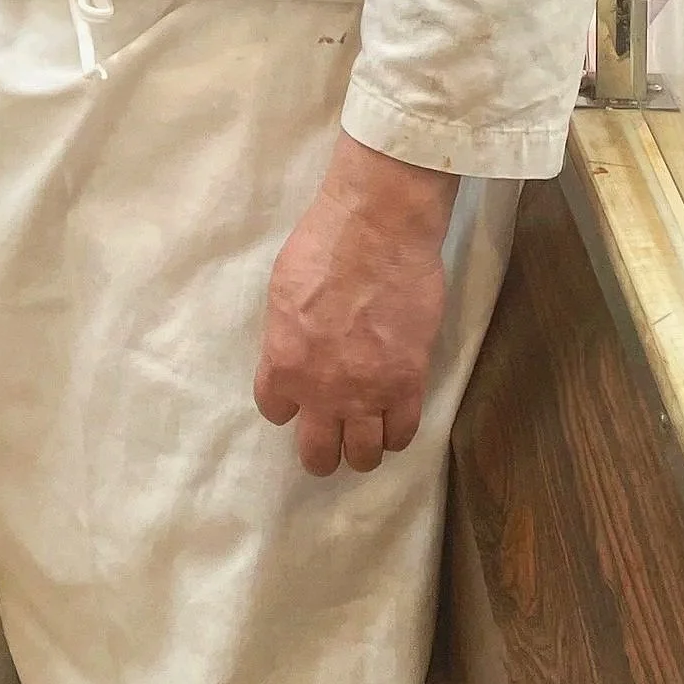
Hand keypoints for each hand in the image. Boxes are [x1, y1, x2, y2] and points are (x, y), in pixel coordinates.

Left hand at [254, 138, 455, 475]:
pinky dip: (396, 433)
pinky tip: (393, 419)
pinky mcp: (409, 383)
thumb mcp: (283, 290)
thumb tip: (297, 350)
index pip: (275, 410)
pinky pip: (402, 434)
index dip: (287, 403)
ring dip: (362, 449)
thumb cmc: (324, 244)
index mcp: (284, 363)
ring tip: (365, 433)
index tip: (297, 394)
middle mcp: (323, 391)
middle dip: (322, 450)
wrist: (379, 228)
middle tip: (331, 434)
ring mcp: (368, 392)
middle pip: (318, 453)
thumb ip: (286, 334)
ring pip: (364, 456)